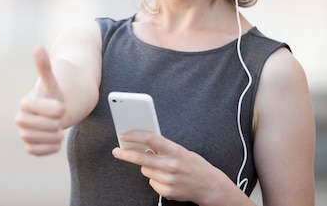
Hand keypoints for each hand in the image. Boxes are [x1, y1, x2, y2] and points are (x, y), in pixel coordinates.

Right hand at [15, 46, 65, 155]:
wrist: (56, 109)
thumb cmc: (53, 94)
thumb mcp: (52, 80)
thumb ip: (44, 66)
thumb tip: (37, 47)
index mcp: (26, 102)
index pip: (29, 107)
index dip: (46, 108)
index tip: (62, 108)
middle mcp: (22, 118)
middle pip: (27, 126)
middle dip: (48, 124)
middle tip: (61, 121)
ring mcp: (25, 132)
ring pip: (31, 140)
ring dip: (49, 137)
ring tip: (60, 130)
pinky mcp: (30, 145)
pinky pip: (33, 151)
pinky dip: (47, 149)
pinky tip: (57, 140)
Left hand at [112, 132, 230, 203]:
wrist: (209, 185)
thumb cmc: (193, 164)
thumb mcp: (180, 150)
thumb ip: (163, 146)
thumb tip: (143, 141)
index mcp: (175, 150)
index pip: (151, 138)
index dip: (135, 135)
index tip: (124, 135)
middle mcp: (171, 164)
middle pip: (141, 157)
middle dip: (126, 154)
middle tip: (117, 151)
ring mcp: (169, 179)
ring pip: (145, 170)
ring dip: (148, 167)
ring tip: (161, 167)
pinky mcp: (167, 191)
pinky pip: (151, 182)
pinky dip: (155, 179)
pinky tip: (166, 178)